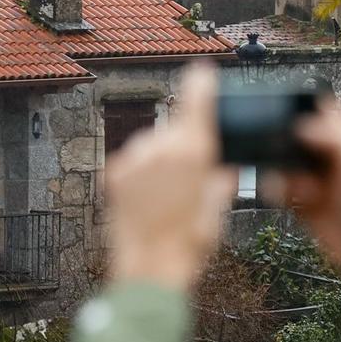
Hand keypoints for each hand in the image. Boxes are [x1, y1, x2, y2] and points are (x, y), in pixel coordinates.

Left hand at [103, 62, 237, 291]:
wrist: (149, 268)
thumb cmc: (189, 242)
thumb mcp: (219, 209)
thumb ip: (223, 178)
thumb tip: (225, 165)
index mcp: (193, 149)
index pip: (197, 99)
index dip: (201, 83)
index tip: (202, 73)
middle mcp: (161, 146)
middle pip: (175, 128)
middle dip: (184, 144)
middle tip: (191, 179)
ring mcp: (135, 158)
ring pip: (153, 144)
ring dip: (161, 159)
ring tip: (168, 196)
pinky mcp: (115, 172)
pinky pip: (134, 161)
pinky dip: (142, 171)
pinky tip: (148, 198)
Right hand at [274, 100, 340, 315]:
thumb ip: (335, 141)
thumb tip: (303, 124)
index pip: (323, 111)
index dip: (307, 111)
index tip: (294, 123)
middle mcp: (328, 155)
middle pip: (295, 134)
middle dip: (286, 144)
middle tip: (289, 157)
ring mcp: (312, 176)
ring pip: (282, 160)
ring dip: (282, 172)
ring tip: (299, 188)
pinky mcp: (300, 198)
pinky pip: (278, 186)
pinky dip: (278, 191)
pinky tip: (291, 199)